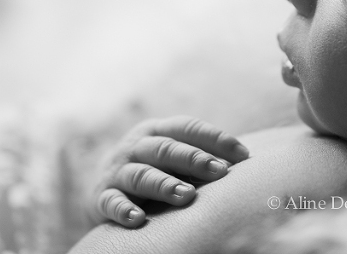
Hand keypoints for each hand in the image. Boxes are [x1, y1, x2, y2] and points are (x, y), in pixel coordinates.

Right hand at [89, 115, 249, 227]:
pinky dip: (124, 209)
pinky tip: (138, 218)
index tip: (243, 155)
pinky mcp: (101, 197)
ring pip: (142, 174)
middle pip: (166, 148)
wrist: (102, 187)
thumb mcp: (171, 157)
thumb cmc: (153, 169)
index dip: (215, 138)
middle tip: (220, 173)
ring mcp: (117, 171)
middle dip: (194, 159)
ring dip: (165, 184)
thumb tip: (244, 163)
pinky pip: (112, 202)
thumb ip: (199, 157)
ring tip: (187, 196)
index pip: (188, 128)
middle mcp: (136, 146)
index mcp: (157, 130)